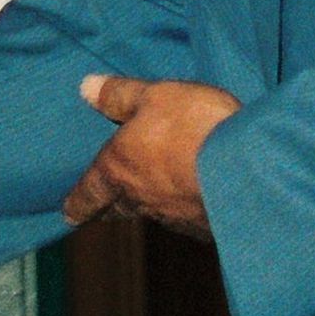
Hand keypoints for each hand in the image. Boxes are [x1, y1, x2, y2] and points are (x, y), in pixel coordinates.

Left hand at [61, 73, 236, 237]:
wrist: (247, 170)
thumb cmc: (193, 126)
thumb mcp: (155, 96)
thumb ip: (121, 94)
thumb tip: (85, 87)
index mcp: (119, 169)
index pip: (89, 191)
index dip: (77, 203)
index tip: (67, 214)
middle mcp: (142, 199)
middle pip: (118, 208)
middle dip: (108, 208)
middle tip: (101, 210)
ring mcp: (175, 217)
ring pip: (153, 214)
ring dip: (148, 208)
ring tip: (148, 201)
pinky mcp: (206, 227)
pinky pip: (187, 221)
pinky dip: (184, 213)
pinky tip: (194, 205)